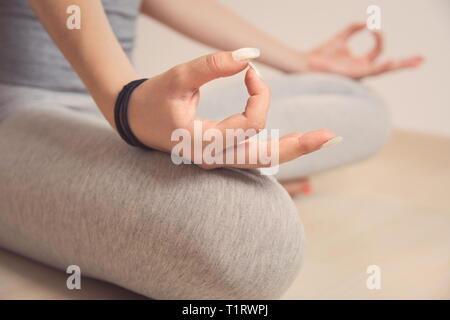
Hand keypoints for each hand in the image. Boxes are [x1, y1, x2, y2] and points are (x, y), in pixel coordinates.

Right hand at [126, 49, 337, 168]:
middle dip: (300, 146)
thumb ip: (212, 65)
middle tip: (332, 137)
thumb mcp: (178, 78)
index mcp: (203, 143)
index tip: (250, 72)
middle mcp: (213, 157)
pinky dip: (276, 147)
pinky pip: (253, 155)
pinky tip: (297, 140)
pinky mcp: (220, 154)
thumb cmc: (152, 100)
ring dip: (293, 149)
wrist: (134, 120)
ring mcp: (217, 159)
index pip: (250, 124)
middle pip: (265, 157)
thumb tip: (250, 56)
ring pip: (261, 160)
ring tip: (323, 140)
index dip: (259, 93)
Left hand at [304, 22, 422, 78]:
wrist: (307, 62)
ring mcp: (358, 73)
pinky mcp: (352, 75)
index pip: (378, 50)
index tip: (373, 28)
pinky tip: (391, 62)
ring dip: (399, 65)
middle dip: (405, 62)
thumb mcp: (341, 37)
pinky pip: (370, 72)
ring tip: (415, 62)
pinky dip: (382, 66)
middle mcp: (361, 69)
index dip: (379, 37)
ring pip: (383, 70)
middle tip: (422, 59)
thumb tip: (367, 23)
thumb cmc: (322, 52)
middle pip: (388, 66)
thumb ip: (354, 28)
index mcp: (360, 62)